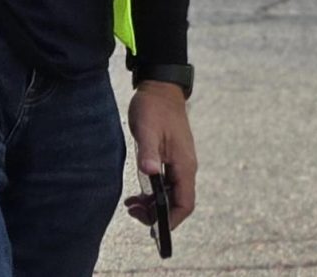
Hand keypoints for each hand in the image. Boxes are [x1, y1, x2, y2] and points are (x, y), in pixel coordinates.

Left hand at [125, 81, 197, 230]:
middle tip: (132, 211)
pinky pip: (166, 185)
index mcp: (184, 164)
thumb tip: (149, 172)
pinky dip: (153, 194)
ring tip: (131, 205)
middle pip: (178, 203)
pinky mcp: (172, 159)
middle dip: (157, 214)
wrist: (160, 88)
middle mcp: (186, 167)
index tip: (154, 227)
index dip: (172, 220)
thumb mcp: (148, 130)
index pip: (185, 203)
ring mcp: (180, 163)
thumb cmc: (154, 108)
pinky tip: (137, 194)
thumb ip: (149, 152)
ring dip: (153, 205)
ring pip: (171, 195)